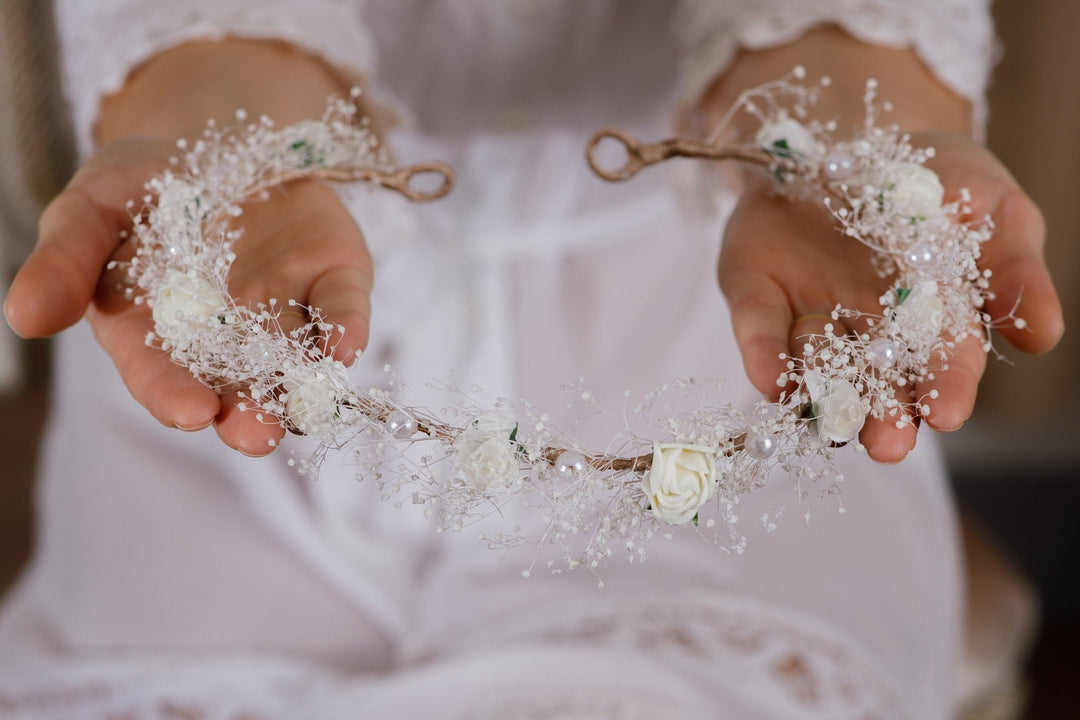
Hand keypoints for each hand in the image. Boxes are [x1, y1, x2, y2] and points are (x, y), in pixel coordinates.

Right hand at [4, 137, 372, 455]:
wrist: (215, 141)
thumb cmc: (141, 187)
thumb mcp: (91, 208)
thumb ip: (64, 261)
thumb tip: (24, 317)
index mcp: (159, 333)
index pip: (164, 376)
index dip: (175, 396)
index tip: (191, 411)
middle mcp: (228, 338)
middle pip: (239, 387)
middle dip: (248, 414)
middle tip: (256, 434)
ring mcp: (286, 311)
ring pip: (298, 363)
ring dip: (305, 387)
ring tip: (307, 407)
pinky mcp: (333, 280)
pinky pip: (342, 309)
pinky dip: (347, 327)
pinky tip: (346, 345)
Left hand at [719, 131, 1062, 462]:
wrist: (855, 135)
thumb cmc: (940, 181)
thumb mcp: (995, 208)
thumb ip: (1013, 269)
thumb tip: (1044, 335)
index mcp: (934, 317)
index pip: (944, 360)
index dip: (947, 387)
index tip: (947, 414)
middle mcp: (868, 329)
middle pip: (877, 380)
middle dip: (884, 414)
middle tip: (888, 446)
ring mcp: (810, 310)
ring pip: (816, 364)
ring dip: (823, 397)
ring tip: (833, 426)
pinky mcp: (756, 290)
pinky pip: (758, 323)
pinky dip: (761, 351)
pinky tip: (770, 381)